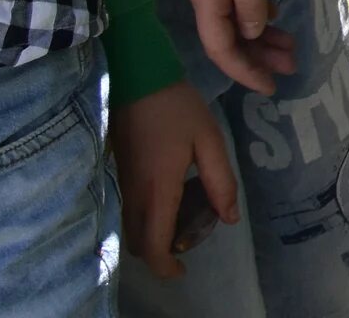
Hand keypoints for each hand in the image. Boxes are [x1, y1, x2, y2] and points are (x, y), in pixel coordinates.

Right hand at [110, 80, 238, 277]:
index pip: (154, 245)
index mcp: (158, 191)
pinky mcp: (119, 174)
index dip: (166, 266)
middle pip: (138, 244)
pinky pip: (128, 210)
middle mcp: (134, 195)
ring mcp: (122, 185)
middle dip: (160, 252)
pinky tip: (169, 194)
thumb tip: (229, 218)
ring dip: (152, 234)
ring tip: (182, 215)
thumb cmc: (176, 108)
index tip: (183, 270)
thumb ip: (221, 181)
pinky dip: (145, 217)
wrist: (136, 79)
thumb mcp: (209, 140)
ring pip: (131, 228)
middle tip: (188, 237)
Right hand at [186, 0, 296, 94]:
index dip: (244, 71)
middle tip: (292, 68)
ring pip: (241, 20)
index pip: (220, 47)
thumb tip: (252, 35)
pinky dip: (263, 15)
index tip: (270, 87)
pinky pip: (247, 2)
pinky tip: (278, 21)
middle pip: (231, 37)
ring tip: (293, 51)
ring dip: (265, 38)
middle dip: (259, 57)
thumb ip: (249, 7)